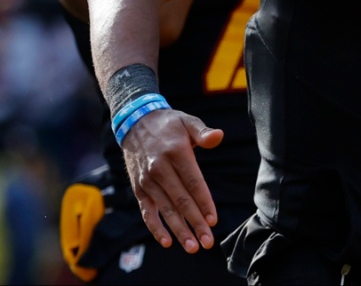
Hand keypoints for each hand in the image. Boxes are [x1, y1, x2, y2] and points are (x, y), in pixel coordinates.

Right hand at [121, 108, 223, 252]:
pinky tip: (167, 241)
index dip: (204, 202)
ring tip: (192, 246)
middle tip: (207, 241)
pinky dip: (156, 227)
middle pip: (180, 201)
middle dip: (195, 223)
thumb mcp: (187, 121)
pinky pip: (147, 211)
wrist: (134, 123)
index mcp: (175, 153)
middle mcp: (159, 169)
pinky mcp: (139, 188)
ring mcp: (147, 181)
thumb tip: (218, 136)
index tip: (213, 220)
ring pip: (165, 210)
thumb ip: (203, 132)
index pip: (193, 183)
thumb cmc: (168, 124)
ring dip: (179, 230)